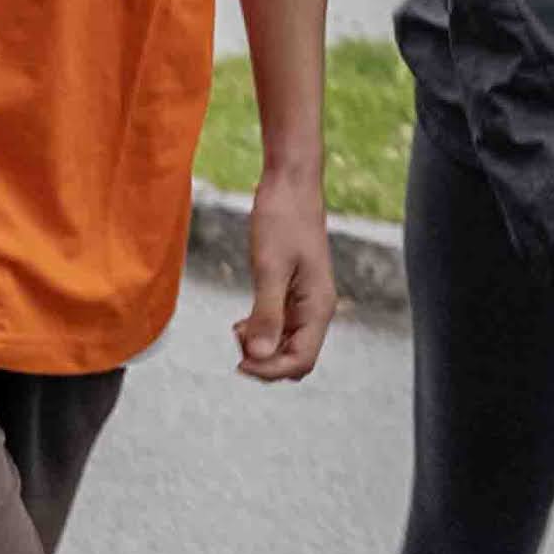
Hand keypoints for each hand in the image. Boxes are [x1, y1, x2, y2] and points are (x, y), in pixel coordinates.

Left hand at [236, 180, 334, 382]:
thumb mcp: (269, 268)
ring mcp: (306, 302)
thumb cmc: (282, 219)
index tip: (238, 360)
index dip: (269, 369)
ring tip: (236, 329)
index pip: (300, 361)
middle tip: (235, 340)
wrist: (290, 183)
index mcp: (318, 307)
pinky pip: (281, 326)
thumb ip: (266, 313)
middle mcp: (317, 309)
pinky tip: (241, 323)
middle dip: (265, 361)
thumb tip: (259, 356)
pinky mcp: (293, 291)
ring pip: (286, 344)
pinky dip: (261, 330)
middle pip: (295, 358)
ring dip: (261, 346)